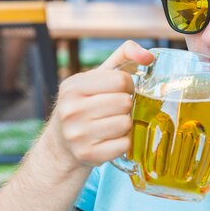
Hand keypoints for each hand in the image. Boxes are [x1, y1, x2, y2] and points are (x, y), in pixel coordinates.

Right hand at [48, 41, 153, 169]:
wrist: (61, 143)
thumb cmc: (86, 103)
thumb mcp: (97, 76)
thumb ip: (124, 56)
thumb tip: (148, 55)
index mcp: (73, 86)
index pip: (121, 80)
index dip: (127, 85)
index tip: (119, 91)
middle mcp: (71, 110)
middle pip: (125, 102)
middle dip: (126, 105)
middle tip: (115, 109)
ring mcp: (77, 135)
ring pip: (126, 124)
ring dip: (125, 124)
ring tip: (112, 123)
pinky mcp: (88, 154)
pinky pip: (124, 144)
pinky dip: (123, 142)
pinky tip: (110, 139)